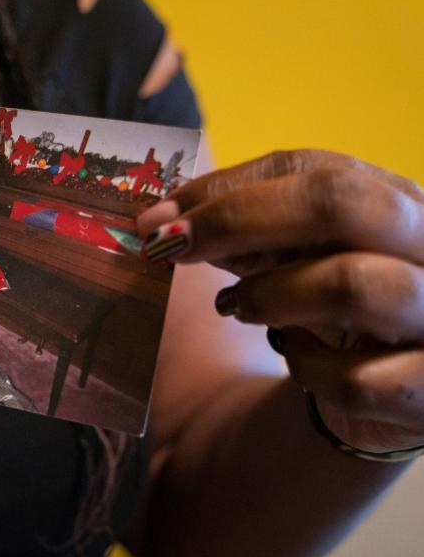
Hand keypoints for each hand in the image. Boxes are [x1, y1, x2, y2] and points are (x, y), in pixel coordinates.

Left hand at [138, 150, 423, 453]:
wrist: (397, 386)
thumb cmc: (334, 306)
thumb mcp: (293, 254)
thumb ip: (241, 231)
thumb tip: (160, 219)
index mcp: (397, 201)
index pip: (311, 169)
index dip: (224, 190)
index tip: (158, 218)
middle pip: (342, 202)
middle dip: (237, 220)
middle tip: (172, 246)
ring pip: (354, 284)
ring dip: (271, 296)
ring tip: (234, 307)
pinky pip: (361, 380)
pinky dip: (311, 373)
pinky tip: (296, 361)